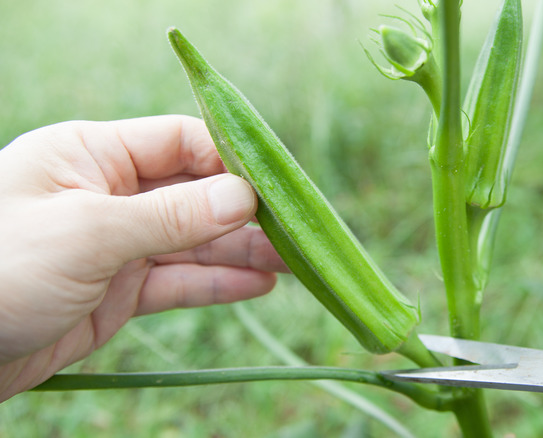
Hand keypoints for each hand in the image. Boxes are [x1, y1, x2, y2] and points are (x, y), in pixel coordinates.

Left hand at [0, 115, 286, 400]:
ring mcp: (117, 244)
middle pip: (195, 195)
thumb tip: (243, 197)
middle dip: (244, 213)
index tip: (272, 186)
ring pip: (193, 242)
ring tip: (293, 262)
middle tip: (295, 232)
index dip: (227, 161)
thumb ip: (169, 215)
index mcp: (90, 154)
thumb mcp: (86, 232)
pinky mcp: (119, 291)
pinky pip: (178, 281)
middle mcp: (109, 193)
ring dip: (242, 251)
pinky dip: (218, 283)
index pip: (177, 142)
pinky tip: (260, 284)